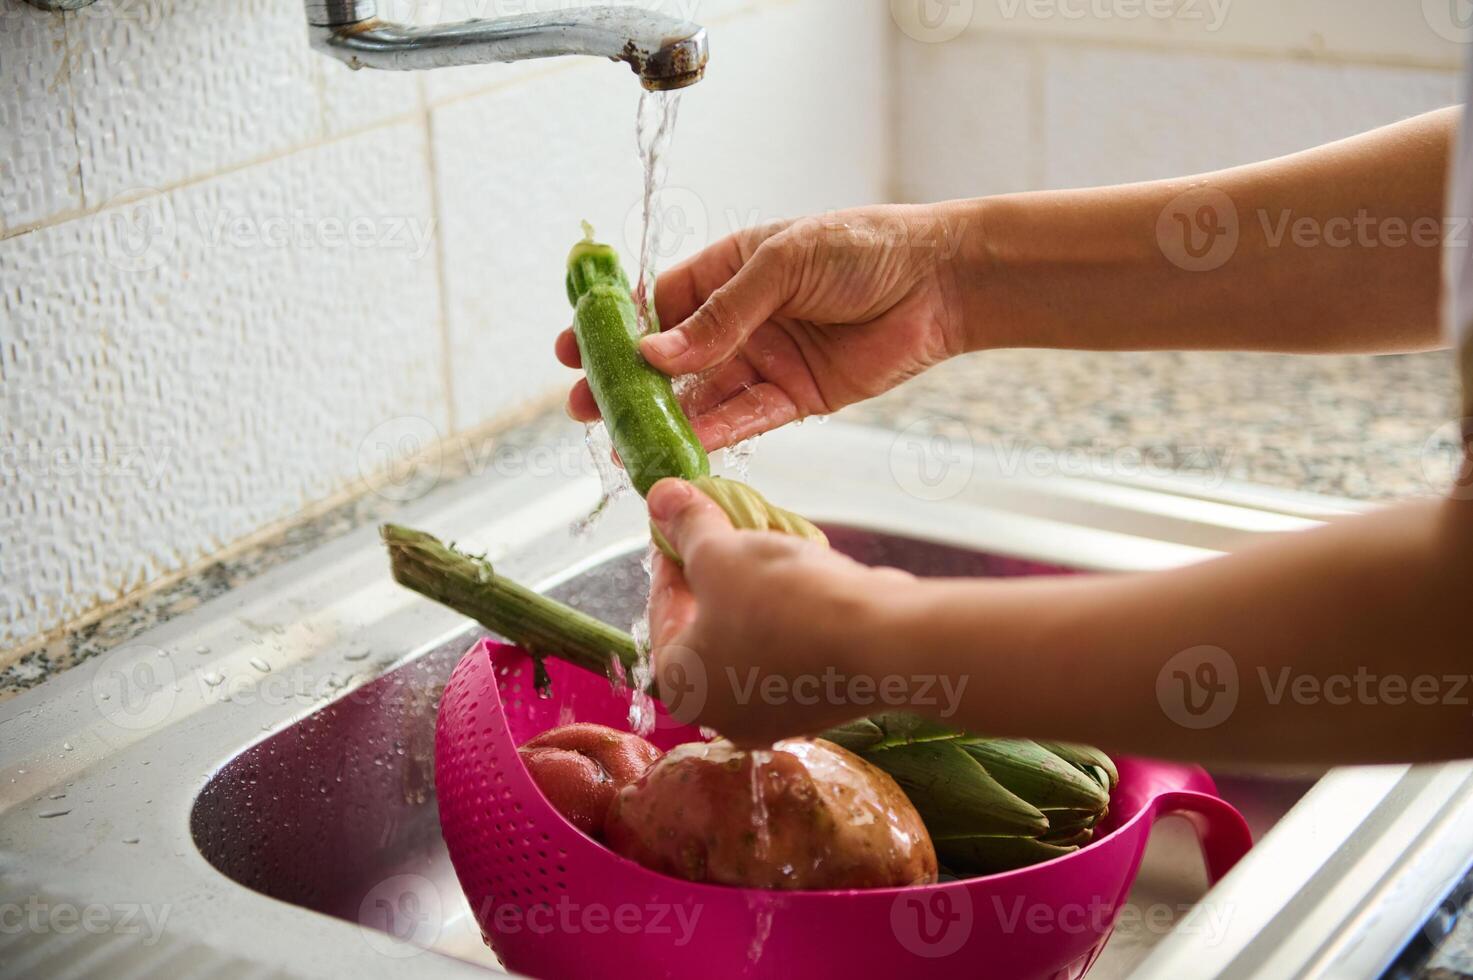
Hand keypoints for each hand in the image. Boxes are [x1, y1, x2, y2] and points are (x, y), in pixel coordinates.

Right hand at [557, 205, 967, 450]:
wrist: (939, 283)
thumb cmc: (863, 249)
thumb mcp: (781, 265)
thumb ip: (721, 315)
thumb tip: (656, 356)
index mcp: (729, 269)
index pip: (659, 302)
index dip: (616, 327)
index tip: (574, 348)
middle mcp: (741, 318)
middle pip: (671, 357)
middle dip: (627, 382)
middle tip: (585, 407)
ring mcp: (765, 359)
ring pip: (702, 395)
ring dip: (664, 418)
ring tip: (622, 442)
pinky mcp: (795, 397)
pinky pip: (744, 419)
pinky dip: (713, 435)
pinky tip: (679, 448)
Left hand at [645, 479, 918, 745]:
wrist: (881, 642)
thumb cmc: (783, 603)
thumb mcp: (721, 553)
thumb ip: (687, 526)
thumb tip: (660, 495)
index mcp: (685, 688)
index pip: (662, 613)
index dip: (669, 559)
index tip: (677, 525)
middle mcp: (724, 714)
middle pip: (707, 628)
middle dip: (713, 575)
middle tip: (721, 532)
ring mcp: (776, 714)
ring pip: (752, 637)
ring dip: (754, 591)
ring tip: (766, 547)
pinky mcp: (819, 701)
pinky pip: (791, 647)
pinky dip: (790, 612)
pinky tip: (802, 576)